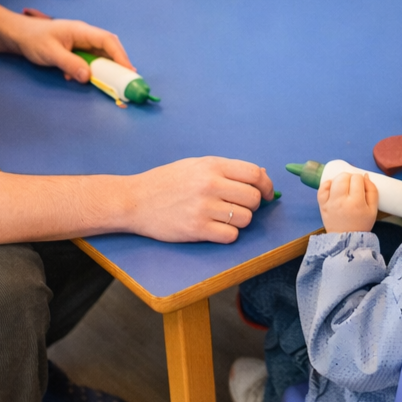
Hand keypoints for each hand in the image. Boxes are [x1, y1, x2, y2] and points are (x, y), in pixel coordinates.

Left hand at [10, 16, 132, 82]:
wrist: (19, 35)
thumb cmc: (33, 39)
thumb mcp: (50, 52)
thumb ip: (70, 64)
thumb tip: (88, 76)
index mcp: (82, 31)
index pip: (108, 41)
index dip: (120, 56)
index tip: (128, 71)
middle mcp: (85, 35)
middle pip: (109, 48)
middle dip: (118, 63)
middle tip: (126, 80)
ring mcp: (81, 43)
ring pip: (100, 55)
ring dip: (104, 69)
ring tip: (110, 82)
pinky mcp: (76, 50)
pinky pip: (89, 60)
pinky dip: (90, 70)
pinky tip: (81, 78)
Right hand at [126, 157, 274, 243]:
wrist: (135, 200)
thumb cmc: (166, 181)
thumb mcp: (196, 165)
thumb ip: (227, 170)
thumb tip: (261, 175)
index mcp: (212, 165)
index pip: (254, 174)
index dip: (266, 185)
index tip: (266, 193)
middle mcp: (210, 185)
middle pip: (253, 198)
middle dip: (254, 205)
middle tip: (241, 207)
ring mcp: (204, 208)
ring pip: (245, 218)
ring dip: (240, 221)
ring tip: (225, 217)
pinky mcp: (197, 230)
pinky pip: (230, 236)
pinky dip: (228, 235)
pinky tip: (216, 229)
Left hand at [318, 172, 378, 233]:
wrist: (346, 239)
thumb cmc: (361, 224)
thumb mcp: (373, 210)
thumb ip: (372, 191)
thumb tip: (365, 176)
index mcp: (357, 202)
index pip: (357, 179)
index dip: (360, 179)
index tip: (361, 184)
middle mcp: (342, 201)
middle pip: (344, 177)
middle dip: (349, 177)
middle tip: (353, 184)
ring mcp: (330, 203)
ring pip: (333, 181)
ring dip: (339, 179)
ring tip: (344, 185)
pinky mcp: (322, 205)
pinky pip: (322, 189)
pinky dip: (327, 184)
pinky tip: (333, 187)